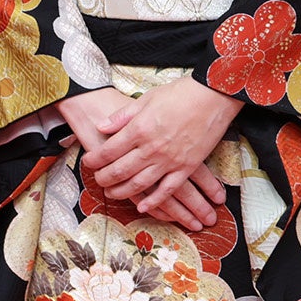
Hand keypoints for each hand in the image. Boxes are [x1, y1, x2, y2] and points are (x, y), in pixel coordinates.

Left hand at [78, 78, 242, 228]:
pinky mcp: (186, 167)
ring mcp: (169, 160)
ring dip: (122, 191)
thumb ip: (123, 116)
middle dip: (104, 178)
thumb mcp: (146, 99)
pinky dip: (154, 201)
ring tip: (111, 193)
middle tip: (97, 180)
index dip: (95, 159)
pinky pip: (167, 189)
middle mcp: (151, 148)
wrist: (212, 97)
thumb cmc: (179, 94)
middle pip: (120, 170)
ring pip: (139, 183)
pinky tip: (143, 206)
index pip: (109, 150)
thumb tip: (101, 126)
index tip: (87, 162)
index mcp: (139, 128)